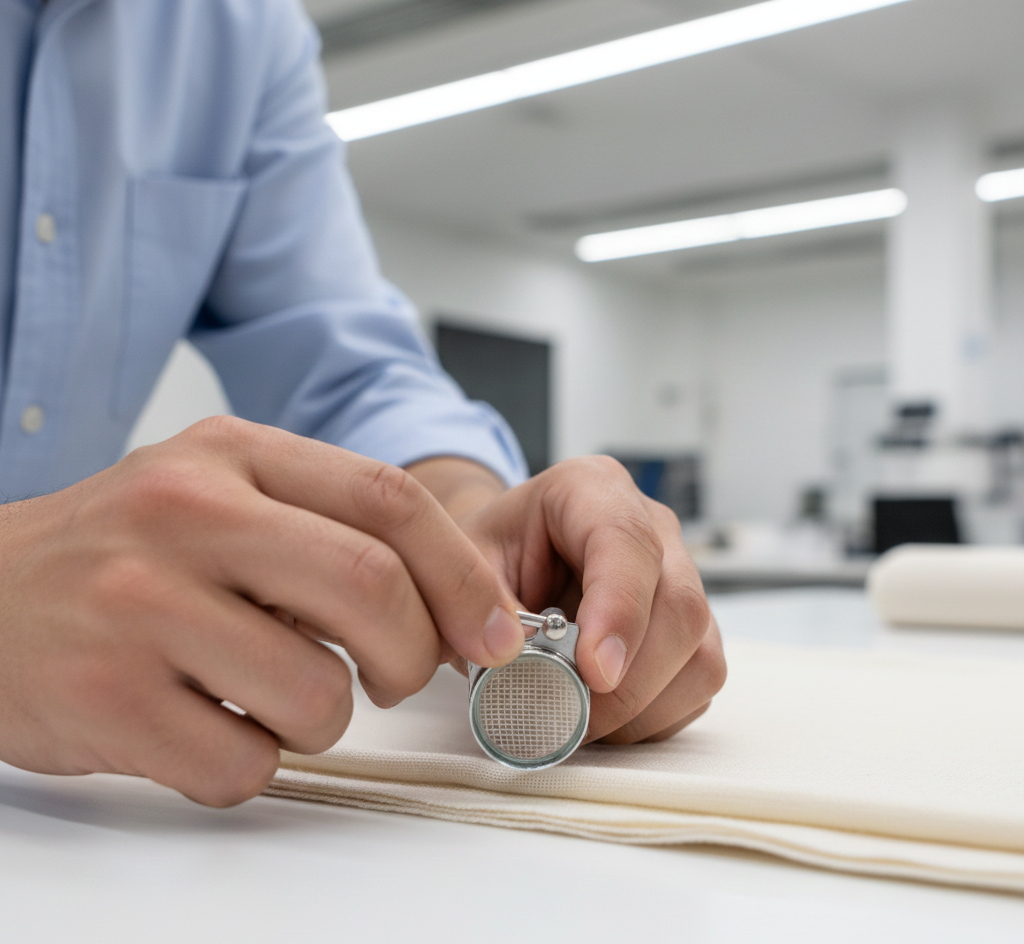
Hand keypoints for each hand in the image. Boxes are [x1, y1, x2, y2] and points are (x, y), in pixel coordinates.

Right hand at [0, 417, 522, 804]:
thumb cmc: (122, 553)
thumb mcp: (220, 493)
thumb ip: (330, 528)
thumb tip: (456, 606)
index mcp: (231, 454)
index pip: (389, 501)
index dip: (463, 575)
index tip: (495, 632)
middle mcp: (185, 515)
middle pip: (371, 589)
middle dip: (414, 654)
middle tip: (398, 677)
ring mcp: (139, 605)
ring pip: (317, 695)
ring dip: (321, 719)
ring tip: (267, 694)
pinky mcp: (107, 698)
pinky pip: (244, 764)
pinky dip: (252, 762)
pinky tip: (208, 724)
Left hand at [409, 456, 725, 743]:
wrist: (502, 565)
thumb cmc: (484, 559)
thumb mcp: (459, 566)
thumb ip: (481, 603)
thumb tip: (525, 660)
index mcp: (590, 489)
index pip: (626, 541)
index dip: (619, 611)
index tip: (595, 672)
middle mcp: (651, 526)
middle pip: (679, 605)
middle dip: (629, 680)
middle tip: (571, 718)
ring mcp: (680, 575)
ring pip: (699, 650)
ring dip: (643, 705)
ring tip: (580, 721)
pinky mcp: (690, 627)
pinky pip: (698, 681)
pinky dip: (654, 715)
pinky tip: (605, 718)